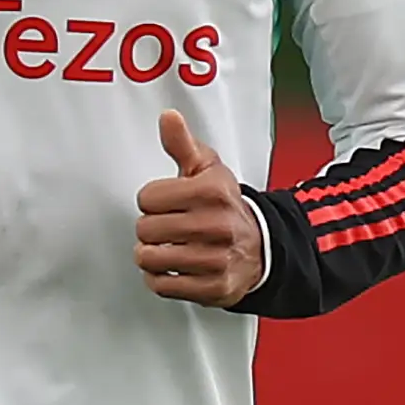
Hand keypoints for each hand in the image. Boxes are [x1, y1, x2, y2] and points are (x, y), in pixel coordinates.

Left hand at [135, 110, 266, 306]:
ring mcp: (216, 258)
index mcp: (213, 191)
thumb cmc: (225, 206)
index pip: (146, 197)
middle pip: (144, 229)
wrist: (260, 247)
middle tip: (170, 227)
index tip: (168, 202)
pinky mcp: (213, 287)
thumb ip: (182, 143)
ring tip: (169, 247)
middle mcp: (218, 224)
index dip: (152, 200)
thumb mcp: (207, 169)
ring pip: (148, 258)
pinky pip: (161, 285)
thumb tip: (168, 117)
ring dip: (152, 254)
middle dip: (150, 228)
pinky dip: (160, 278)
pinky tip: (174, 266)